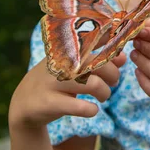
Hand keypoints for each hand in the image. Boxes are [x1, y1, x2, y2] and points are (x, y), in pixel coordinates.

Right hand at [8, 52, 125, 130]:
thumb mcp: (74, 67)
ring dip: (105, 92)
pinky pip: (80, 107)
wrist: (25, 103)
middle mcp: (60, 63)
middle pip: (99, 64)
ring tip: (103, 97)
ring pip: (92, 84)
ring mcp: (53, 82)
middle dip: (113, 75)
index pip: (94, 39)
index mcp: (66, 50)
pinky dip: (92, 110)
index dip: (112, 44)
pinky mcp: (50, 103)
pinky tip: (92, 110)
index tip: (120, 55)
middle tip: (112, 82)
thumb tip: (124, 58)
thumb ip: (99, 59)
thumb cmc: (57, 81)